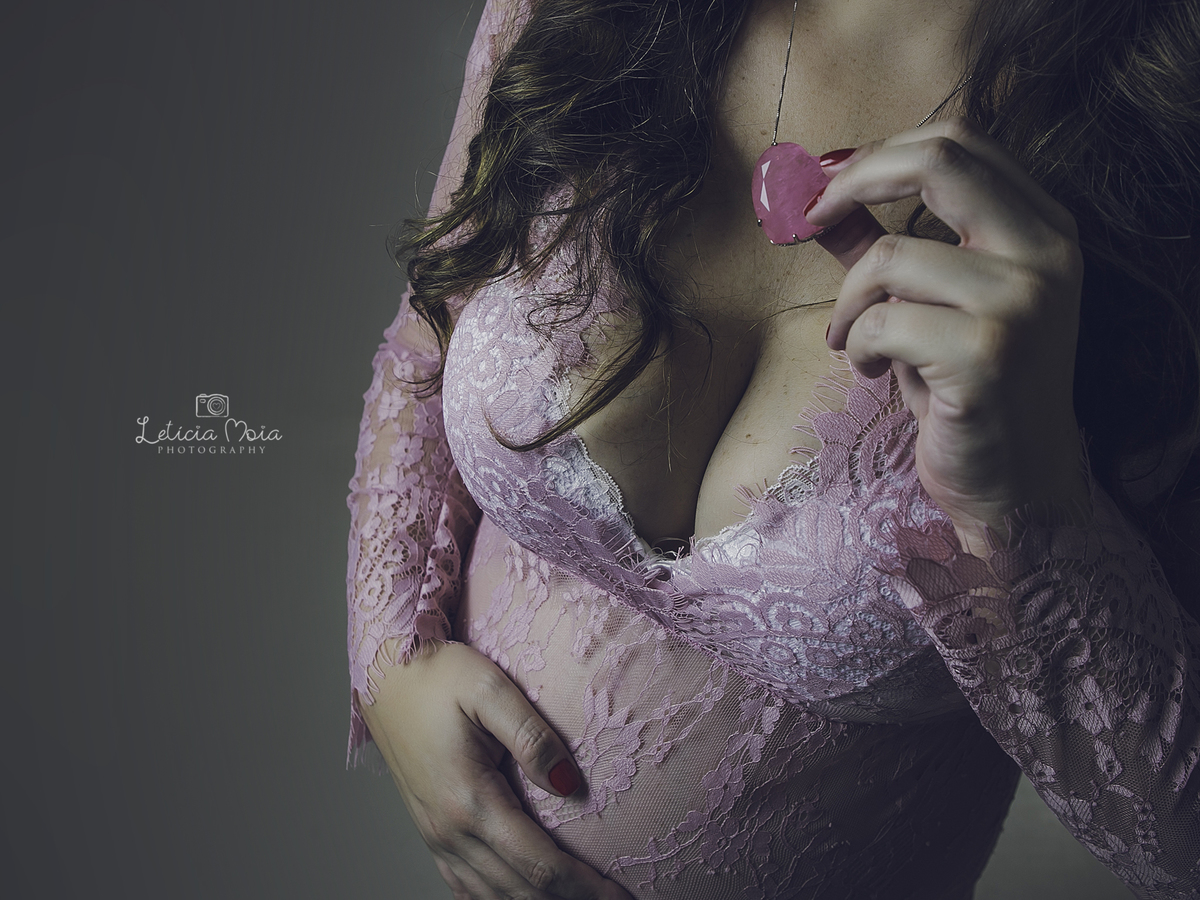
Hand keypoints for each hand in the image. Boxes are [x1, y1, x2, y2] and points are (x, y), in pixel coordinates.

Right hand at [361, 642, 633, 899]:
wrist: (383, 672)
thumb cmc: (436, 674)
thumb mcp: (489, 689)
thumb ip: (532, 736)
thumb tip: (567, 783)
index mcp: (469, 799)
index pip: (538, 864)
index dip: (583, 887)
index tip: (620, 893)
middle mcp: (448, 830)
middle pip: (519, 892)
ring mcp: (435, 836)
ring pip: (491, 898)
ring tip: (578, 899)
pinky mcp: (430, 832)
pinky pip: (463, 887)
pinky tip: (521, 897)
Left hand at [805, 118, 1090, 552]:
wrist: (1015, 485)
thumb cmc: (966, 390)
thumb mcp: (927, 305)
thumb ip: (880, 244)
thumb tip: (811, 197)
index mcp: (1043, 229)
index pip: (960, 144)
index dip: (879, 154)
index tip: (824, 183)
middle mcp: (1045, 254)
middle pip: (938, 161)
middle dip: (853, 181)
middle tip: (808, 216)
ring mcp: (1023, 303)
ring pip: (891, 256)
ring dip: (851, 304)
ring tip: (858, 343)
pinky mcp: (987, 354)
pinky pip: (883, 321)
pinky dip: (860, 346)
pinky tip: (876, 373)